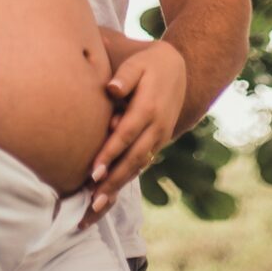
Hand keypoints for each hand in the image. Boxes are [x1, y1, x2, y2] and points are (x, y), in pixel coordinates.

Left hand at [78, 41, 186, 230]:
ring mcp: (160, 137)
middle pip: (133, 159)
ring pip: (138, 166)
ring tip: (96, 207)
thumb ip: (124, 76)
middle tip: (92, 202)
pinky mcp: (158, 142)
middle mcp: (157, 127)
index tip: (92, 172)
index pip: (126, 134)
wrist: (178, 69)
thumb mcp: (137, 63)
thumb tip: (111, 89)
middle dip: (113, 181)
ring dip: (118, 186)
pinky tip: (110, 194)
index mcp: (149, 107)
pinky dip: (126, 180)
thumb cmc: (149, 64)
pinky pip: (142, 164)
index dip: (110, 154)